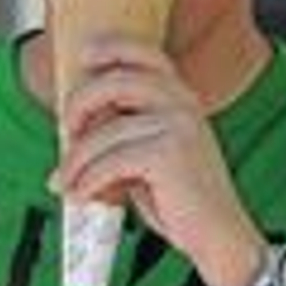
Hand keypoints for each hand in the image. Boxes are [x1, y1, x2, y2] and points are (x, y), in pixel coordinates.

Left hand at [55, 35, 263, 285]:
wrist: (219, 237)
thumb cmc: (181, 200)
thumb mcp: (146, 159)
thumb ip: (118, 139)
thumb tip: (67, 147)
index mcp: (180, 98)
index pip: (146, 54)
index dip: (113, 47)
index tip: (86, 56)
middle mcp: (183, 104)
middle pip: (114, 82)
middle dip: (79, 105)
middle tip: (66, 133)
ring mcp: (179, 126)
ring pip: (105, 132)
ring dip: (76, 161)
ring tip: (67, 184)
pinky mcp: (169, 154)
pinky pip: (110, 161)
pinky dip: (87, 181)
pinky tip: (81, 196)